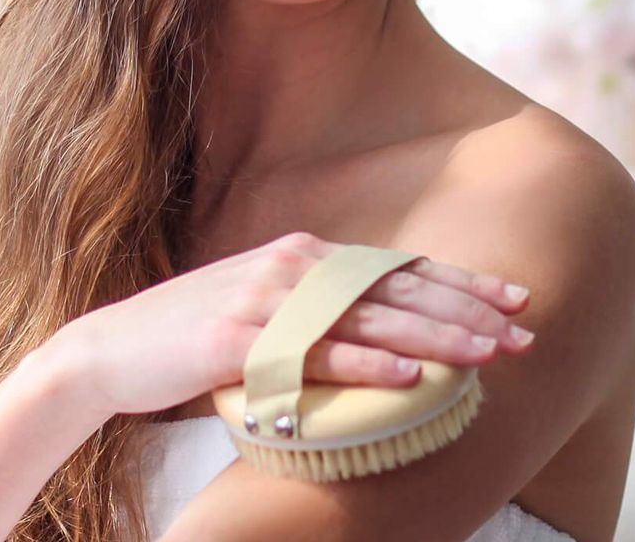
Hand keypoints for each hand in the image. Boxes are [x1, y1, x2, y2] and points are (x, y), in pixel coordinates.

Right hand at [48, 230, 534, 418]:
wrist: (109, 351)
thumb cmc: (193, 337)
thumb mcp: (265, 309)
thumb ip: (318, 309)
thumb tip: (384, 334)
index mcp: (303, 255)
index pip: (398, 268)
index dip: (461, 283)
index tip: (516, 299)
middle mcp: (293, 267)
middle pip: (397, 289)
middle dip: (467, 310)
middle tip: (524, 330)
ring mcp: (266, 301)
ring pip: (370, 321)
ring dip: (436, 339)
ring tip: (489, 354)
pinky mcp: (240, 342)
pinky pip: (318, 356)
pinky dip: (369, 367)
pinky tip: (413, 379)